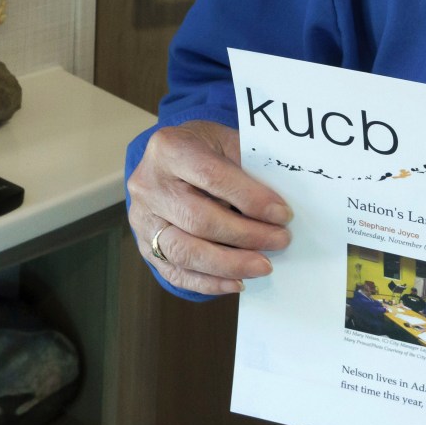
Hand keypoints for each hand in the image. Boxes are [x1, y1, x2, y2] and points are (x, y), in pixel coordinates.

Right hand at [127, 120, 291, 295]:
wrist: (170, 160)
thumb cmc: (204, 150)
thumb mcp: (225, 141)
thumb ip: (249, 167)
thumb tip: (278, 207)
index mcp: (169, 149)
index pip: (211, 177)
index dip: (250, 199)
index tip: (282, 214)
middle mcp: (149, 185)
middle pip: (198, 219)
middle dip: (245, 235)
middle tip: (279, 241)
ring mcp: (143, 219)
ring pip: (184, 251)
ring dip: (229, 264)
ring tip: (263, 266)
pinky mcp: (145, 246)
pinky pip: (176, 273)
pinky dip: (209, 283)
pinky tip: (238, 282)